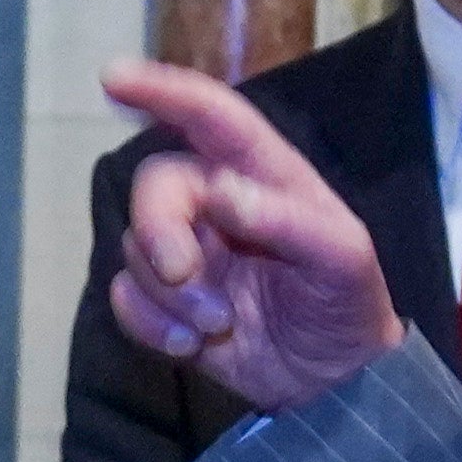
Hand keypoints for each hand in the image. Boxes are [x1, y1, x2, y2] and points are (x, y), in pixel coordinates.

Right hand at [105, 60, 404, 409]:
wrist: (335, 382)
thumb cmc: (348, 304)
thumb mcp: (342, 259)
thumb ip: (287, 220)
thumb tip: (219, 191)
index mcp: (264, 174)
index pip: (210, 116)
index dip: (163, 91)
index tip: (113, 78)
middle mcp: (217, 202)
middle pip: (156, 186)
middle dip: (157, 229)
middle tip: (182, 273)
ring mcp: (189, 252)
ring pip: (135, 247)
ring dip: (169, 294)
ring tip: (219, 325)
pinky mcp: (166, 302)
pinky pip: (125, 296)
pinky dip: (148, 323)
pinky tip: (190, 346)